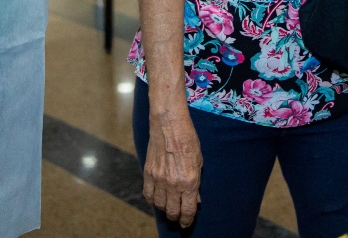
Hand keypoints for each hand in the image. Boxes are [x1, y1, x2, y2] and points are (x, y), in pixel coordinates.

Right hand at [143, 110, 201, 227]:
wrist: (169, 125)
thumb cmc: (188, 140)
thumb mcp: (199, 162)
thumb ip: (197, 183)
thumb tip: (196, 199)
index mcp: (189, 181)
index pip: (187, 210)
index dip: (187, 220)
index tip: (187, 223)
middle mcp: (173, 184)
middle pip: (172, 211)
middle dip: (176, 217)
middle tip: (178, 216)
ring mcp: (159, 179)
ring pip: (159, 205)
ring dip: (165, 209)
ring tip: (169, 206)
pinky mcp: (148, 173)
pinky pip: (148, 195)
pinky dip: (153, 200)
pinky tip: (157, 198)